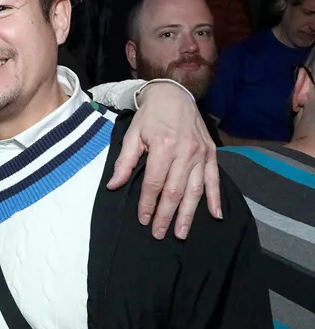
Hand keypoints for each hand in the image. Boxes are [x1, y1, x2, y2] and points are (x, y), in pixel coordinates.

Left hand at [107, 81, 220, 239]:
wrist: (173, 95)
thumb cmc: (149, 117)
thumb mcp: (132, 135)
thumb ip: (124, 162)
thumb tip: (113, 186)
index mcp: (163, 146)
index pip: (154, 183)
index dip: (148, 203)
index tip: (143, 220)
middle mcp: (185, 152)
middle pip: (175, 191)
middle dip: (166, 215)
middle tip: (159, 234)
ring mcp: (201, 153)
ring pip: (195, 190)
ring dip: (188, 214)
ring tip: (181, 233)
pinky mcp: (211, 153)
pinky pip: (214, 179)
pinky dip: (215, 198)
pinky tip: (215, 216)